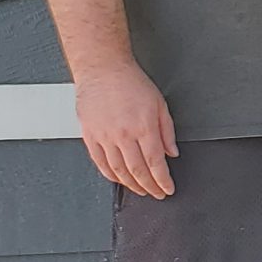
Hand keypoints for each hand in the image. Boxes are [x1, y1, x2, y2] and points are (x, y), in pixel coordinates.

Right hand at [76, 63, 176, 197]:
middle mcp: (123, 135)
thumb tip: (171, 153)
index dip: (162, 181)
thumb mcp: (159, 104)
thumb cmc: (131, 82)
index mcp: (143, 127)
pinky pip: (100, 162)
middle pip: (138, 171)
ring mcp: (104, 136)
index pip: (155, 164)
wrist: (103, 68)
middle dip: (150, 187)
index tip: (167, 189)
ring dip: (131, 185)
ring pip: (118, 171)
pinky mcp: (89, 135)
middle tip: (156, 194)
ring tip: (140, 189)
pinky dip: (110, 175)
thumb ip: (167, 131)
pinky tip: (119, 179)